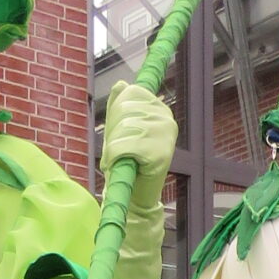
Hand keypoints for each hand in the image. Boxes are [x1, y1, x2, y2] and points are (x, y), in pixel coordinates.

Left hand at [101, 81, 176, 204]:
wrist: (135, 195)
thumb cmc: (127, 161)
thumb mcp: (120, 129)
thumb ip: (120, 106)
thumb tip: (121, 84)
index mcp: (159, 109)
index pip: (131, 92)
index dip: (116, 113)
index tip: (119, 133)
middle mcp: (166, 119)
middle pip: (125, 109)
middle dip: (113, 133)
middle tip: (117, 151)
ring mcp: (165, 136)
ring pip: (124, 128)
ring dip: (112, 148)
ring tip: (119, 160)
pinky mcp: (160, 154)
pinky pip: (125, 146)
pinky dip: (114, 157)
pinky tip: (120, 165)